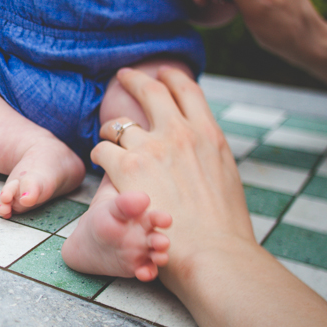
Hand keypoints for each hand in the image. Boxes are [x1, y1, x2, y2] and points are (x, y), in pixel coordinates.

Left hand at [91, 67, 254, 294]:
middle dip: (134, 79)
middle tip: (123, 75)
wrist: (213, 254)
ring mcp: (152, 148)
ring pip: (118, 124)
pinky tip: (101, 164)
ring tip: (107, 137)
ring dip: (110, 129)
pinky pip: (101, 149)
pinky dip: (99, 154)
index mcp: (209, 134)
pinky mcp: (126, 167)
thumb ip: (209, 155)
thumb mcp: (226, 177)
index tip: (162, 72)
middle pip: (150, 90)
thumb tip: (201, 149)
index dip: (172, 76)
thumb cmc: (223, 228)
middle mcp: (180, 134)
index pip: (187, 90)